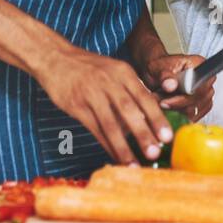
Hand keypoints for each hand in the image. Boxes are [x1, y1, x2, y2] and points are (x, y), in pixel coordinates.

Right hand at [29, 45, 173, 164]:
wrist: (55, 58)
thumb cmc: (89, 67)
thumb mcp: (114, 70)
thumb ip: (132, 89)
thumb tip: (152, 114)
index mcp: (123, 72)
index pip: (144, 97)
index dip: (156, 118)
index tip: (167, 137)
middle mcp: (108, 82)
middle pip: (129, 110)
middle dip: (143, 134)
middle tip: (154, 153)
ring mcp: (91, 94)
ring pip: (110, 124)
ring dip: (123, 147)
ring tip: (134, 164)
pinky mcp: (76, 106)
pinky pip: (94, 129)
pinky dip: (106, 145)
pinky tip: (115, 156)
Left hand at [140, 52, 214, 121]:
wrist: (156, 74)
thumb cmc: (158, 68)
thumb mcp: (157, 68)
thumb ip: (165, 76)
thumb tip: (171, 85)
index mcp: (199, 64)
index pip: (199, 87)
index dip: (184, 98)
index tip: (166, 102)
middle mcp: (205, 79)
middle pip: (198, 101)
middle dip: (176, 105)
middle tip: (159, 103)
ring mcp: (205, 94)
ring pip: (195, 111)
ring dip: (176, 111)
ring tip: (161, 103)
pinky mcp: (201, 106)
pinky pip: (193, 116)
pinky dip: (179, 116)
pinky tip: (168, 108)